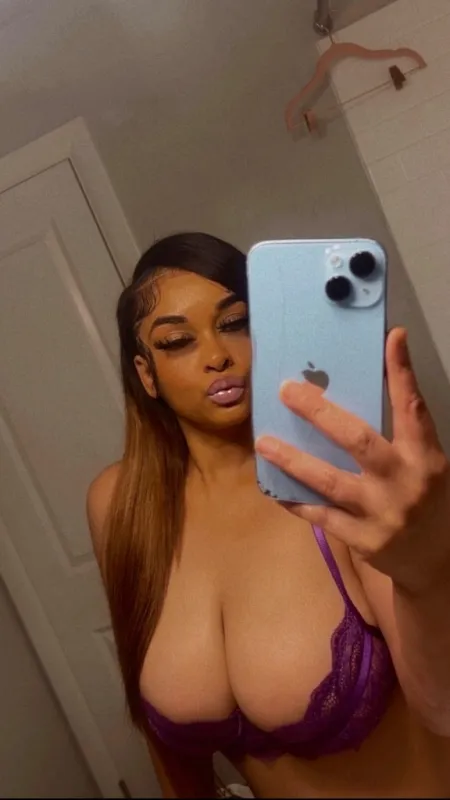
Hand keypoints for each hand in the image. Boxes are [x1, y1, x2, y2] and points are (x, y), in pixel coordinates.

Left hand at [255, 328, 449, 593]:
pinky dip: (296, 501)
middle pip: (359, 440)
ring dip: (293, 460)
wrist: (436, 561)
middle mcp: (404, 482)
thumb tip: (364, 387)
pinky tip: (273, 487)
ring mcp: (381, 513)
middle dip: (320, 414)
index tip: (391, 338)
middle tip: (287, 390)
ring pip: (330, 481)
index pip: (413, 408)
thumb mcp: (425, 463)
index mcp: (425, 457)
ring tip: (264, 443)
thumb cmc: (426, 499)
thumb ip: (400, 433)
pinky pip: (321, 515)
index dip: (402, 372)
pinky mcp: (362, 539)